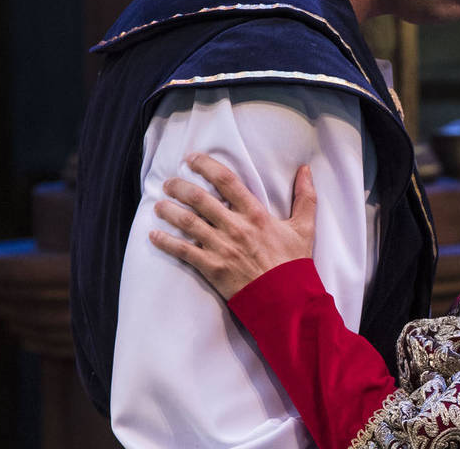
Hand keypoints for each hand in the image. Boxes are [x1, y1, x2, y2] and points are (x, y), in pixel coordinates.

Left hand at [149, 153, 315, 299]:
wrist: (286, 299)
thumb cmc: (294, 262)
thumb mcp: (304, 227)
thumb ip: (305, 196)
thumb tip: (306, 169)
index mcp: (255, 213)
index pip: (226, 181)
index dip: (206, 166)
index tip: (192, 159)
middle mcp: (235, 227)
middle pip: (200, 199)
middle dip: (180, 187)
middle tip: (169, 183)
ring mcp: (221, 247)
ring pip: (187, 222)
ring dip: (169, 211)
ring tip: (159, 205)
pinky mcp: (212, 267)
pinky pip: (183, 251)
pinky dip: (165, 242)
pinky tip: (153, 235)